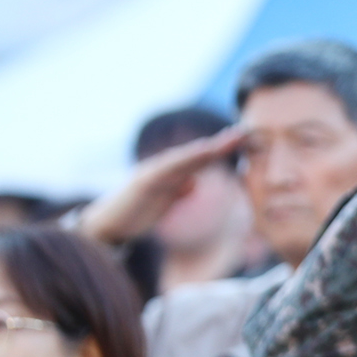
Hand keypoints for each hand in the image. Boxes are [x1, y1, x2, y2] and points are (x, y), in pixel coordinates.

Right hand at [74, 127, 245, 245]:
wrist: (108, 225)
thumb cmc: (136, 212)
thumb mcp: (164, 202)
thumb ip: (178, 190)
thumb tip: (192, 182)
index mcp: (172, 173)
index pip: (202, 160)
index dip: (223, 150)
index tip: (247, 142)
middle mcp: (164, 167)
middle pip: (197, 153)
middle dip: (221, 143)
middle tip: (245, 132)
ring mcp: (152, 172)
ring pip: (184, 158)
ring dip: (206, 149)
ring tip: (226, 141)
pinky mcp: (143, 183)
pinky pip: (165, 171)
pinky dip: (181, 163)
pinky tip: (196, 159)